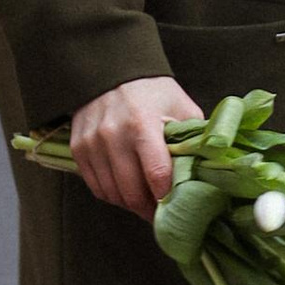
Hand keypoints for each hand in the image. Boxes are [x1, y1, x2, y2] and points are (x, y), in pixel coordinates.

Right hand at [69, 75, 202, 218]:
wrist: (111, 71)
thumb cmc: (151, 90)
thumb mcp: (179, 105)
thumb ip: (192, 137)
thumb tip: (206, 168)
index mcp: (143, 123)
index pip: (156, 174)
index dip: (167, 197)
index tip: (176, 207)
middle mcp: (113, 135)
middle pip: (132, 192)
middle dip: (149, 209)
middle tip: (161, 213)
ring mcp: (92, 143)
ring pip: (112, 194)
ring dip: (130, 205)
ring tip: (145, 202)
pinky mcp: (78, 148)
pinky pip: (96, 187)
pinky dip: (112, 195)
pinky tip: (126, 190)